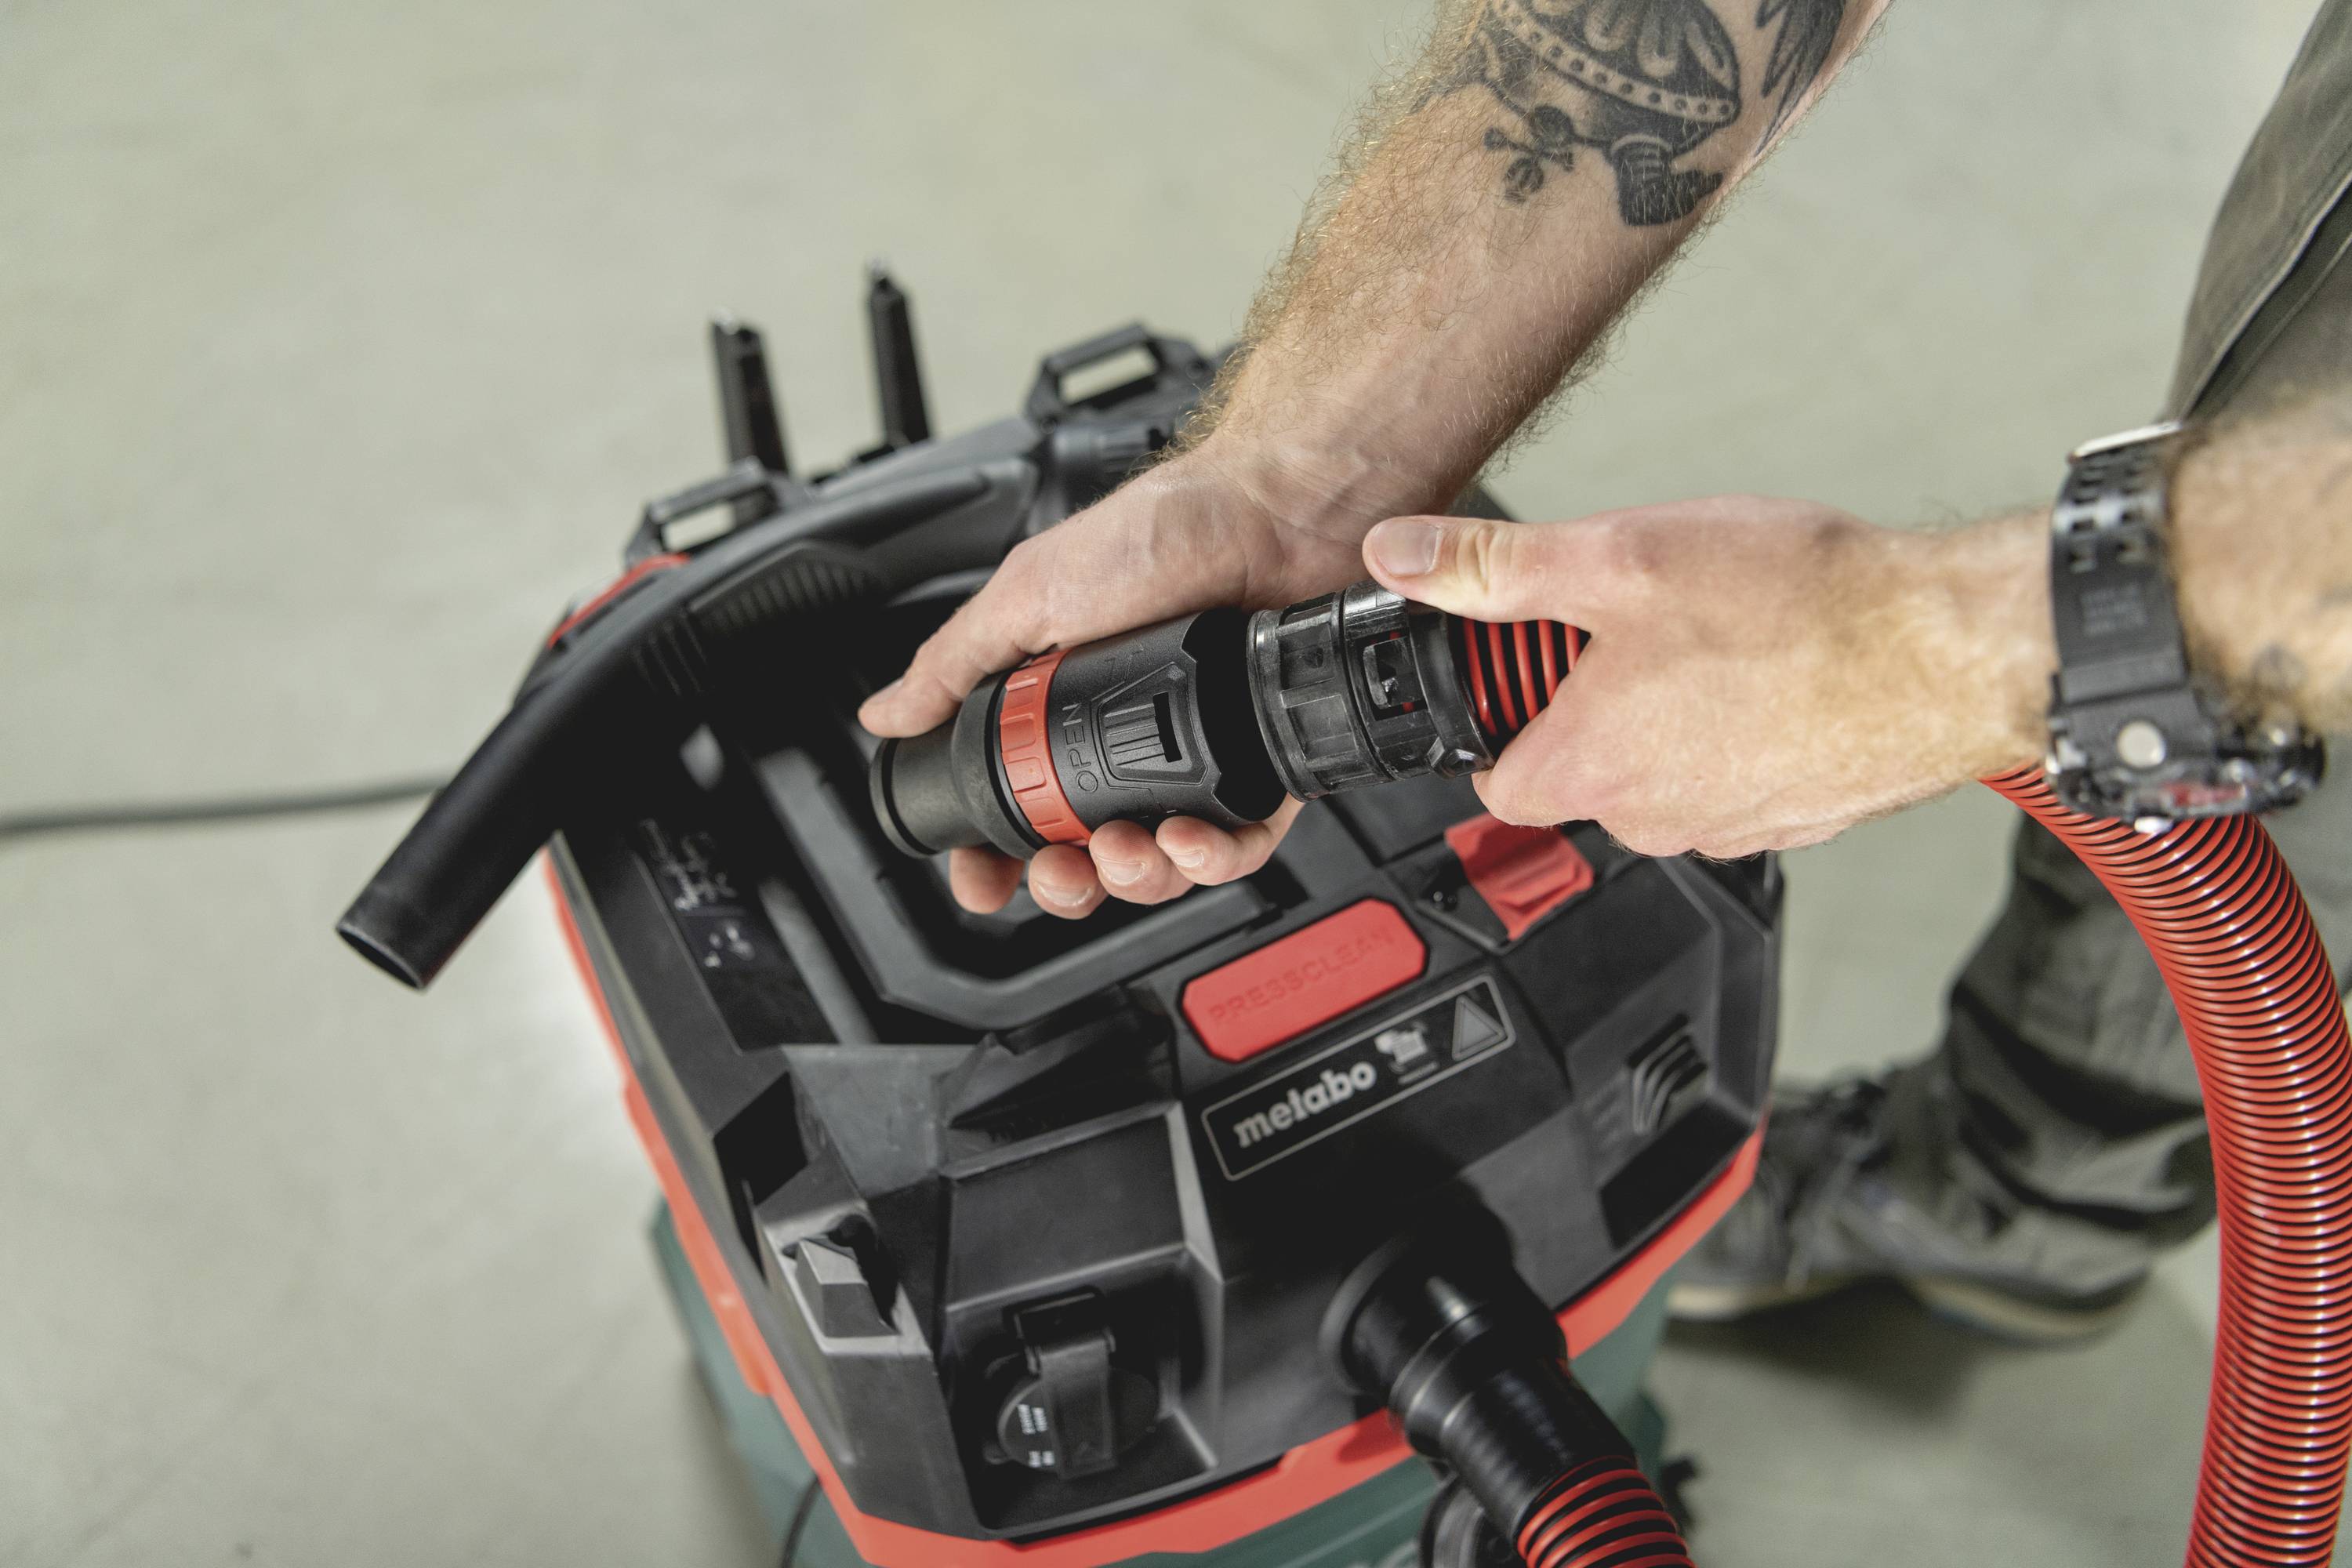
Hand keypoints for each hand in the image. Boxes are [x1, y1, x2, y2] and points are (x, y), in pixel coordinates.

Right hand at [858, 438, 1389, 915]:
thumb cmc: (1162, 535)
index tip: (984, 881)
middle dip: (1069, 882)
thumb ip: (956, 663)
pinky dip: (1214, 861)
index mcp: (1063, 712)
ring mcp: (1197, 760)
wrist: (1271, 516)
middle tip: (1063, 867)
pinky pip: (1239, 846)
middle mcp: (1130, 742)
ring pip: (1160, 865)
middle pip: (1087, 857)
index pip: (1018, 810)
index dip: (996, 859)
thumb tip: (885, 713)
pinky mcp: (1261, 769)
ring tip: (1125, 847)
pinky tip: (1192, 839)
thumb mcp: (1030, 596)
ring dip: (1137, 877)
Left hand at [1361, 498, 2052, 857]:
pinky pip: (1741, 777)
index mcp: (1592, 769)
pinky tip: (1776, 668)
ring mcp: (1734, 826)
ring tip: (1716, 637)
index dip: (1497, 721)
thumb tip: (1401, 558)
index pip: (1495, 783)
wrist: (1950, 649)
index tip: (1521, 670)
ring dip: (1673, 715)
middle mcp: (1657, 819)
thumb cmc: (1802, 610)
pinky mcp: (1801, 818)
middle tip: (1635, 628)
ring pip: (1665, 776)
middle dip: (1592, 706)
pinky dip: (1745, 731)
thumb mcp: (1618, 558)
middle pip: (1582, 775)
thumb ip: (1494, 567)